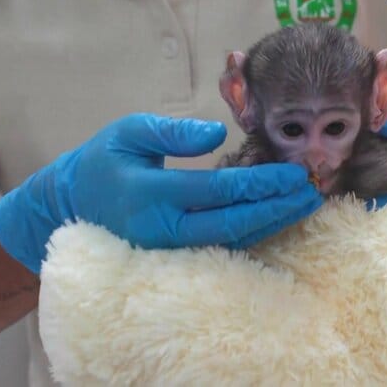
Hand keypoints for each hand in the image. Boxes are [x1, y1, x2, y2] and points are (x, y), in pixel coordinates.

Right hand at [0, 113, 323, 272]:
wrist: (73, 205)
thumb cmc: (104, 162)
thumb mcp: (127, 132)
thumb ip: (171, 130)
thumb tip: (217, 134)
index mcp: (148, 193)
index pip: (217, 190)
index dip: (260, 183)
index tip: (295, 174)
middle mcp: (162, 229)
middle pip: (233, 222)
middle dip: (278, 208)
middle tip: (312, 192)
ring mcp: (170, 250)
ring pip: (233, 240)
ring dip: (274, 223)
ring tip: (307, 204)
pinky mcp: (177, 257)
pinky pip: (224, 247)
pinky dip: (256, 232)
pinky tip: (281, 217)